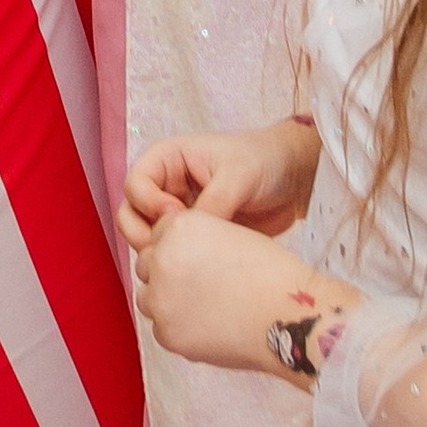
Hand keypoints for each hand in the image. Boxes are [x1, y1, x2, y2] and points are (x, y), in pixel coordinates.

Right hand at [118, 119, 318, 249]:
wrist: (296, 179)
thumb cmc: (265, 161)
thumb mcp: (238, 175)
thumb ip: (212, 204)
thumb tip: (190, 237)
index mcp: (168, 160)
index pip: (134, 184)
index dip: (149, 202)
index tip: (178, 213)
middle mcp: (166, 186)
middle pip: (130, 214)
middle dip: (143, 233)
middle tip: (171, 246)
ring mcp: (178, 213)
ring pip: (147, 238)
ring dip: (158, 251)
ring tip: (188, 258)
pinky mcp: (194, 236)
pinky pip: (172, 251)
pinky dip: (177, 261)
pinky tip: (200, 267)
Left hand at [130, 206, 350, 373]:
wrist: (291, 316)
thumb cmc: (270, 273)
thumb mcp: (228, 234)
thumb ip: (191, 243)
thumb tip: (165, 260)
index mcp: (178, 228)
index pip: (159, 234)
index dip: (181, 247)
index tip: (201, 260)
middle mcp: (161, 259)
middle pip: (148, 264)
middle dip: (169, 273)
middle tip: (203, 285)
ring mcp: (161, 299)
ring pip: (149, 297)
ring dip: (169, 300)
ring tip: (207, 306)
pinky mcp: (166, 334)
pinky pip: (161, 327)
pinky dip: (180, 327)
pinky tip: (210, 325)